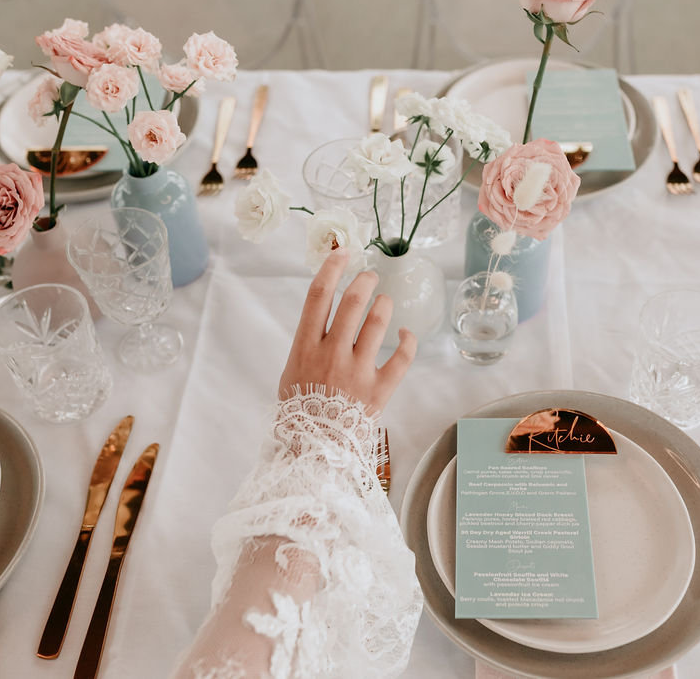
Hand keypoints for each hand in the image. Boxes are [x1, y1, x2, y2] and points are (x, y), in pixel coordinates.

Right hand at [278, 248, 416, 413]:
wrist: (313, 447)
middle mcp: (332, 354)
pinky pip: (402, 358)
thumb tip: (324, 320)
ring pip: (378, 322)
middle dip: (365, 281)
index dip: (331, 268)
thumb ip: (308, 345)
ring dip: (384, 304)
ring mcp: (357, 371)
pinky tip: (405, 334)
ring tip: (384, 301)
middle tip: (370, 276)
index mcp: (305, 347)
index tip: (342, 253)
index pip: (318, 295)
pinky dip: (408, 341)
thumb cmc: (300, 410)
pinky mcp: (379, 389)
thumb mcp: (292, 373)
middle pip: (352, 302)